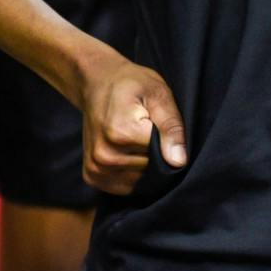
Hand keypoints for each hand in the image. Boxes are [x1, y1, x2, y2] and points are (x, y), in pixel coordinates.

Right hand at [75, 50, 186, 193]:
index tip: (156, 123)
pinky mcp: (92, 176)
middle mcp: (104, 155)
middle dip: (155, 155)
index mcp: (120, 133)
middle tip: (145, 129)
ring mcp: (96, 168)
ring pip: (140, 182)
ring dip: (143, 165)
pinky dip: (131, 173)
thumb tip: (178, 161)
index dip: (167, 142)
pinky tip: (127, 152)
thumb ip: (171, 127)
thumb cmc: (130, 85)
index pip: (162, 157)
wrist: (96, 83)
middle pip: (150, 171)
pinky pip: (125, 187)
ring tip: (134, 139)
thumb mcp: (158, 94)